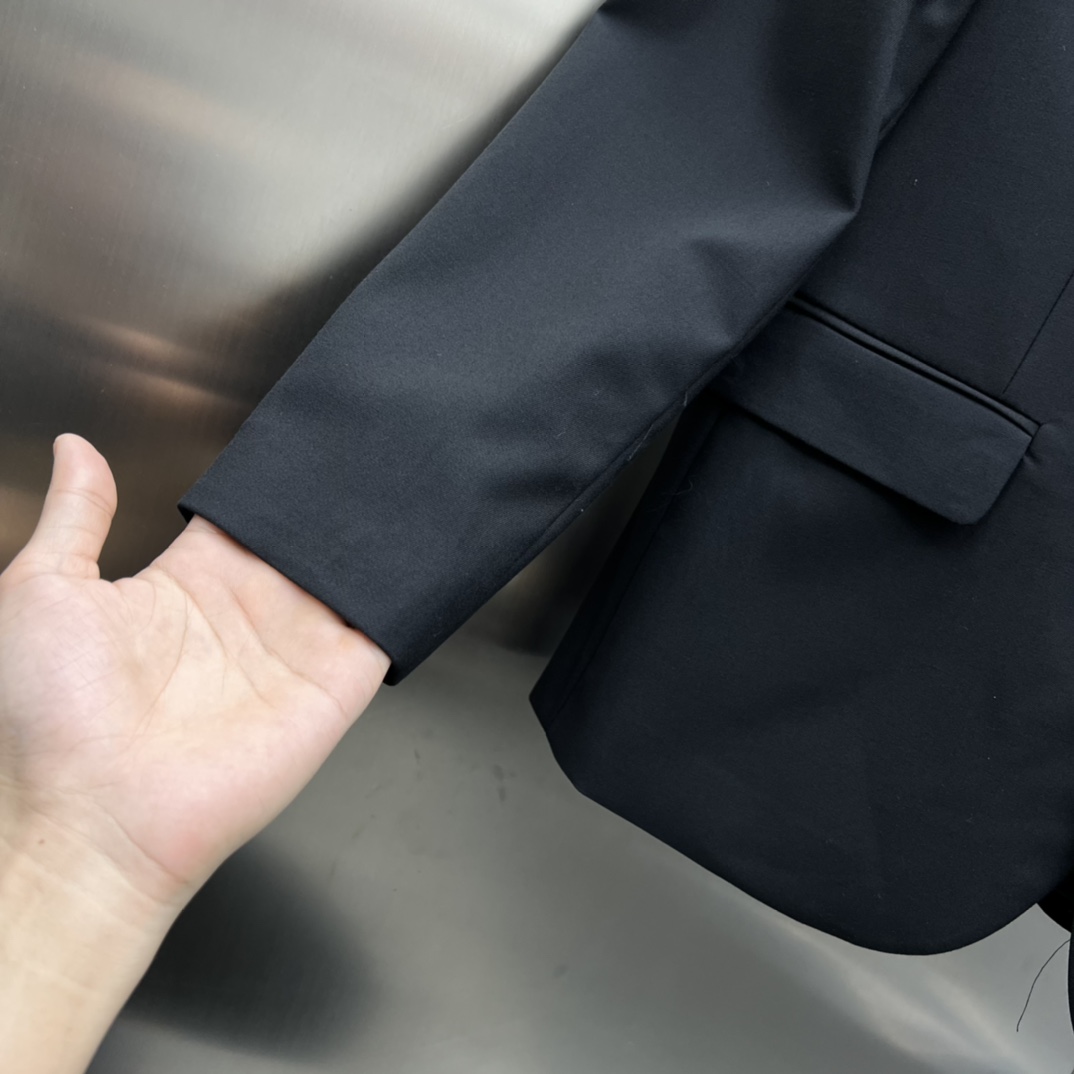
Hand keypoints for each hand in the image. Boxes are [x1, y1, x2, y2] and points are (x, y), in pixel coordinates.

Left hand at [0, 434, 388, 1072]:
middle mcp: (250, 615)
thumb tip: (75, 450)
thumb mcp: (44, 591)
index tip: (306, 444)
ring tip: (406, 482)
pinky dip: (406, 592)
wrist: (94, 821)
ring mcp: (297, 652)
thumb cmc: (53, 722)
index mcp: (189, 586)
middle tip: (368, 450)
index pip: (249, 520)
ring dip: (378, 538)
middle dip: (337, 501)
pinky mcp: (335, 688)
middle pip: (309, 542)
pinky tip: (420, 547)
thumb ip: (76, 515)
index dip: (276, 483)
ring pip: (353, 579)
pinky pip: (384, 630)